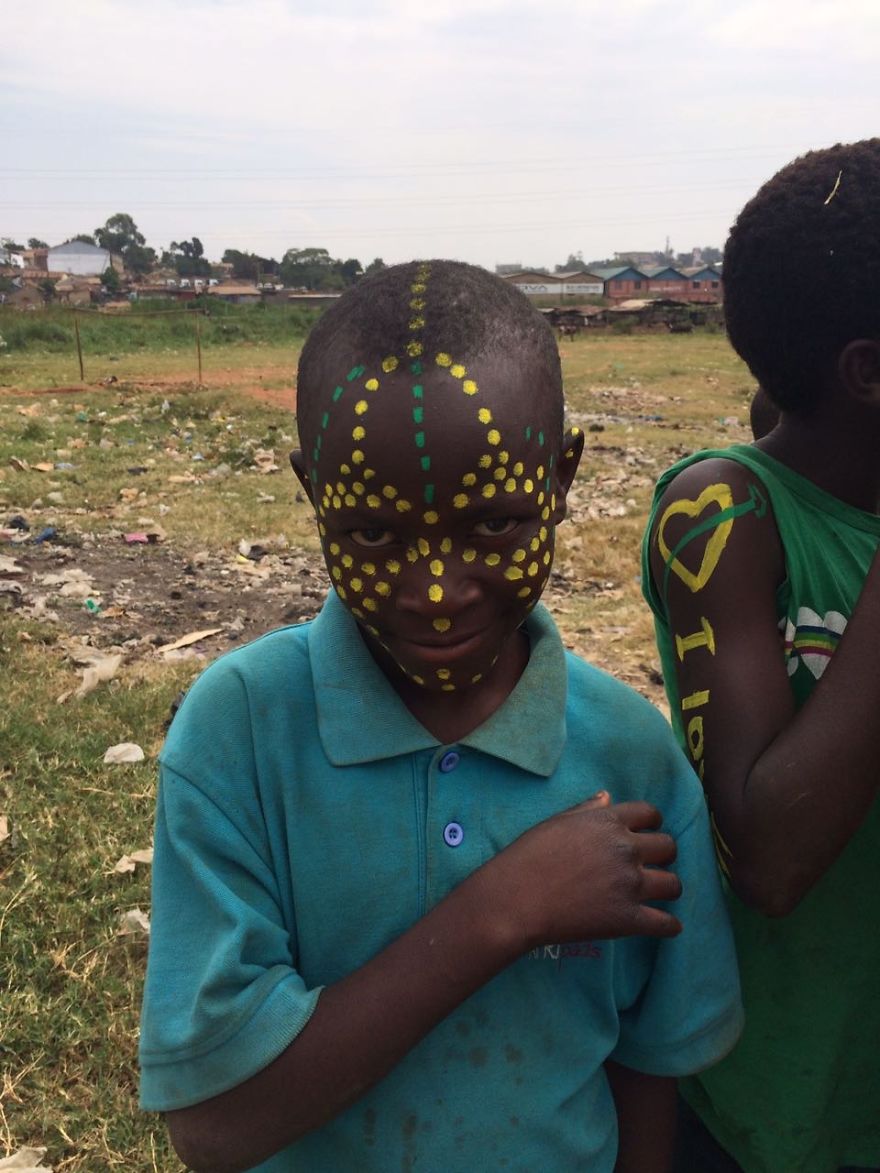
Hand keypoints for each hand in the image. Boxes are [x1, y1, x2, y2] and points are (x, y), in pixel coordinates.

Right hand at [486, 792, 681, 949]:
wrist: (516, 900)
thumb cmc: (528, 857)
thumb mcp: (556, 822)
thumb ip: (586, 809)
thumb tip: (608, 796)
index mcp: (608, 822)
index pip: (650, 814)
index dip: (653, 824)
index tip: (648, 833)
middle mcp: (626, 850)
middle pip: (668, 847)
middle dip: (664, 854)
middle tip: (653, 864)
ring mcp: (630, 885)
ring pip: (673, 884)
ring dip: (668, 887)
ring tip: (658, 894)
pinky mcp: (628, 920)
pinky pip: (666, 924)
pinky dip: (669, 926)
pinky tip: (666, 925)